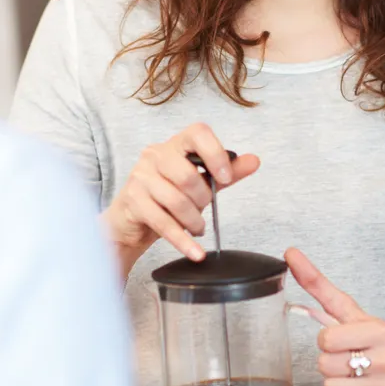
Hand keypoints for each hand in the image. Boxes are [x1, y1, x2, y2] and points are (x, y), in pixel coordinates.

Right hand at [104, 123, 259, 275]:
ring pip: (176, 201)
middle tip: (204, 210)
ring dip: (193, 221)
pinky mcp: (132, 201)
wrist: (130, 221)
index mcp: (174, 145)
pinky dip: (183, 241)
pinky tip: (195, 251)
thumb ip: (226, 173)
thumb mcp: (200, 184)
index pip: (198, 134)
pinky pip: (163, 223)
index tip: (226, 178)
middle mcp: (154, 155)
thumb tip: (254, 161)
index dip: (216, 154)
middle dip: (203, 200)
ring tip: (197, 228)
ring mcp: (140, 177)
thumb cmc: (166, 198)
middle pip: (188, 175)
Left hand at [285, 247, 384, 385]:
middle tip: (349, 358)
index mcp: (380, 331)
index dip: (327, 341)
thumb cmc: (375, 341)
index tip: (341, 340)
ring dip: (336, 383)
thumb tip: (289, 253)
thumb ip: (319, 285)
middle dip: (330, 362)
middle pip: (326, 365)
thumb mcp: (351, 312)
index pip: (327, 340)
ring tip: (354, 376)